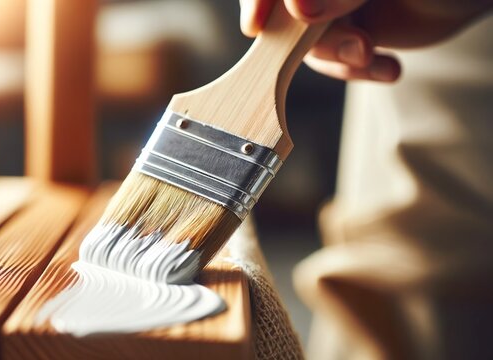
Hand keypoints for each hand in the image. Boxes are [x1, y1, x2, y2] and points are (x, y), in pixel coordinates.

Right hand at [240, 0, 491, 81]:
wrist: (465, 1)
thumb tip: (298, 7)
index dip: (258, 0)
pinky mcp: (341, 30)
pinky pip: (329, 59)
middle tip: (359, 47)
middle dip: (317, 39)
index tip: (257, 25)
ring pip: (302, 41)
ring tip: (375, 58)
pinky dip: (354, 71)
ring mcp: (328, 4)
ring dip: (341, 58)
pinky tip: (388, 68)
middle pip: (282, 13)